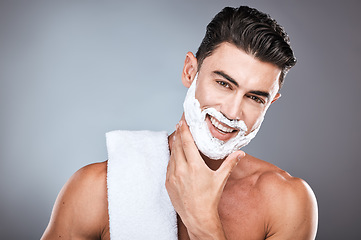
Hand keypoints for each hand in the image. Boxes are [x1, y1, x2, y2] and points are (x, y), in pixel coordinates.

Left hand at [166, 118, 244, 238]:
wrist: (198, 217)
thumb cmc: (209, 199)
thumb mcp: (220, 179)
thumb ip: (229, 163)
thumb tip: (240, 153)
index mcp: (194, 166)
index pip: (187, 143)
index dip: (184, 130)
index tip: (182, 122)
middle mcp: (181, 170)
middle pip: (177, 146)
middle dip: (178, 134)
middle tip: (179, 124)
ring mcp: (172, 176)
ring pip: (172, 155)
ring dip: (174, 145)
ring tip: (177, 137)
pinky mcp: (168, 183)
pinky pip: (168, 166)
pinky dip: (172, 158)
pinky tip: (175, 155)